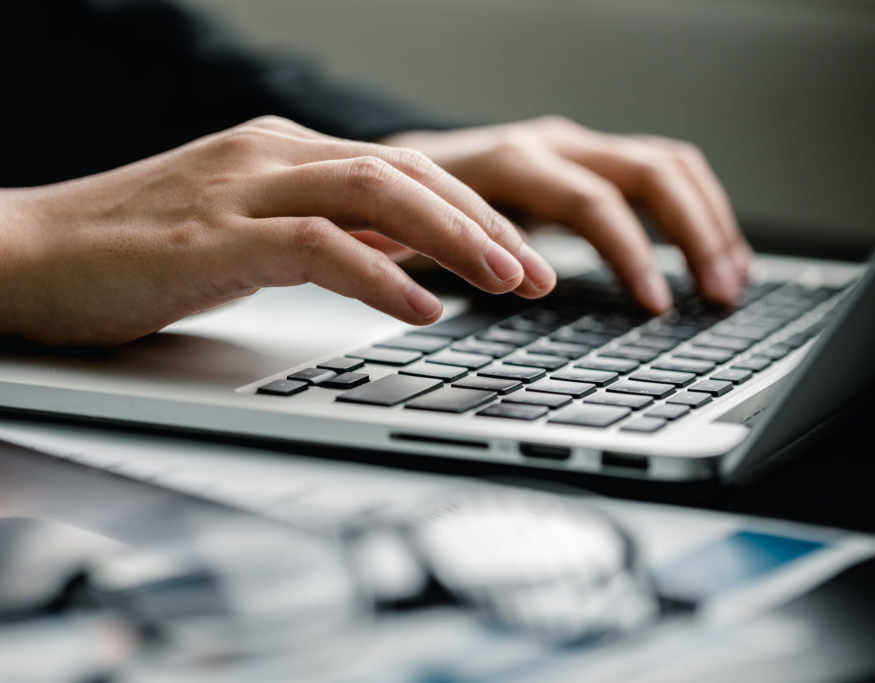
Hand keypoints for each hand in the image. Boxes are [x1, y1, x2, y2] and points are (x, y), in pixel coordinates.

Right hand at [0, 117, 555, 344]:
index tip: (518, 258)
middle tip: (539, 273)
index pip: (400, 169)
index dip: (470, 212)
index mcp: (278, 153)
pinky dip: (381, 276)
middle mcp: (269, 155)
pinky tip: (424, 310)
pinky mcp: (213, 235)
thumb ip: (310, 237)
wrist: (19, 255)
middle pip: (407, 171)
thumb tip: (388, 264)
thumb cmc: (124, 254)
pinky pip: (320, 245)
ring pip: (378, 192)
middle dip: (485, 224)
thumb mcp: (238, 237)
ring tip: (511, 283)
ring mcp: (241, 188)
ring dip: (456, 239)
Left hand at [382, 116, 753, 311]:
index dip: (629, 252)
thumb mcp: (418, 233)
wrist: (392, 164)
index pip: (590, 200)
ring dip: (707, 220)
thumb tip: (510, 290)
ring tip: (731, 279)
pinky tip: (711, 254)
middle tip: (718, 294)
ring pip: (666, 165)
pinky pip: (656, 176)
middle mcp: (550, 145)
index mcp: (510, 160)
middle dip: (693, 233)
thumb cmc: (403, 205)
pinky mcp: (584, 162)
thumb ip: (462, 255)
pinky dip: (692, 211)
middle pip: (649, 171)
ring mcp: (572, 149)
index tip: (655, 304)